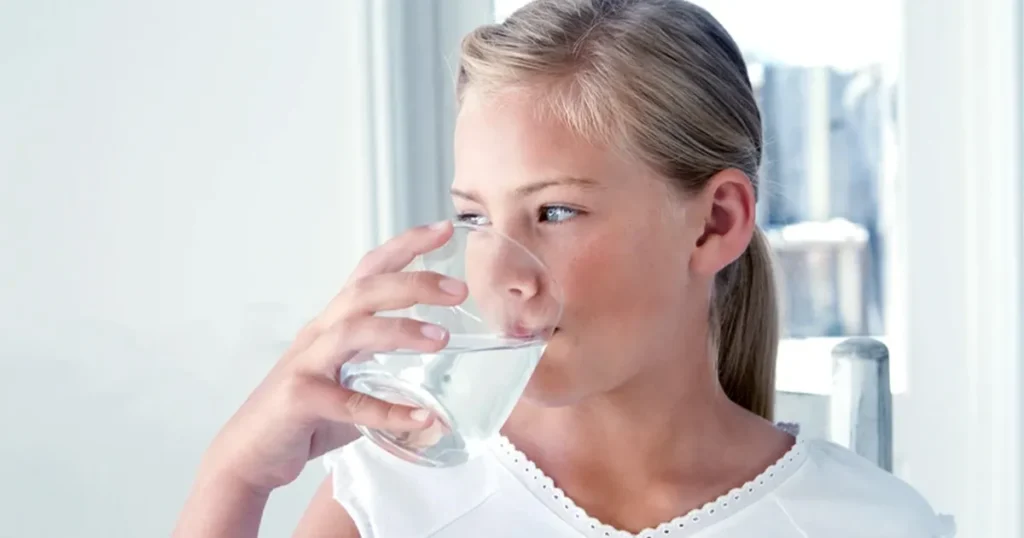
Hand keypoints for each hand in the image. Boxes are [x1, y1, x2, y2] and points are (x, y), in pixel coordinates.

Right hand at [200, 220, 466, 493]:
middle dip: (413, 282)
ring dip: (400, 330)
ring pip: (353, 332)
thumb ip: (387, 382)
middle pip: (364, 291)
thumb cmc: (302, 418)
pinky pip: (349, 403)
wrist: (249, 456)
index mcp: (333, 324)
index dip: (405, 246)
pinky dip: (388, 411)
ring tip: (441, 338)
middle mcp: (319, 334)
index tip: (444, 229)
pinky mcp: (300, 400)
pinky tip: (421, 418)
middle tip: (458, 288)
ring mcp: (306, 364)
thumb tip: (437, 400)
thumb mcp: (349, 386)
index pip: (369, 271)